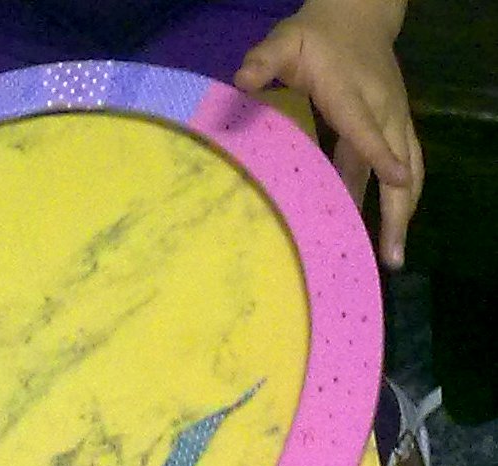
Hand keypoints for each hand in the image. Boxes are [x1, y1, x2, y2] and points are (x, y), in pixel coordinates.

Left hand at [233, 0, 422, 267]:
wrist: (357, 17)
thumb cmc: (314, 36)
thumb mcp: (283, 40)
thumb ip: (263, 60)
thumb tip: (243, 80)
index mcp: (351, 94)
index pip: (365, 129)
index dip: (380, 154)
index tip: (395, 180)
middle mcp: (382, 111)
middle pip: (400, 163)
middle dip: (397, 210)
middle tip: (392, 255)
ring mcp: (392, 121)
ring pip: (408, 171)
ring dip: (401, 213)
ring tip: (392, 257)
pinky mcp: (394, 129)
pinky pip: (402, 168)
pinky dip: (397, 200)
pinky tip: (385, 233)